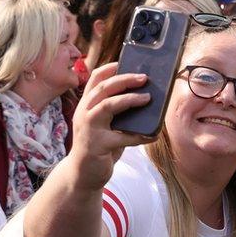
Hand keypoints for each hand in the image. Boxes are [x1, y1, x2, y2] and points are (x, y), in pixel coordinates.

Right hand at [71, 63, 153, 189]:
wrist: (83, 174)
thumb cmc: (98, 146)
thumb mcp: (104, 125)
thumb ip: (116, 112)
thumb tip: (145, 98)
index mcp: (86, 105)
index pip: (94, 80)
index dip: (109, 68)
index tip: (125, 62)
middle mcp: (84, 113)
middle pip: (103, 88)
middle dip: (124, 80)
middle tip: (144, 78)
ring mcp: (89, 129)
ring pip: (108, 106)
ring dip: (129, 100)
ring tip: (147, 98)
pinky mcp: (97, 146)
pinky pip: (122, 137)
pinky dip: (139, 135)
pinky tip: (152, 135)